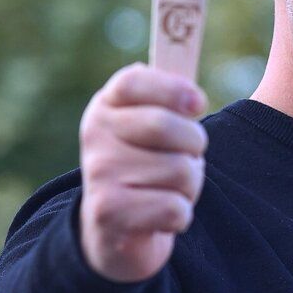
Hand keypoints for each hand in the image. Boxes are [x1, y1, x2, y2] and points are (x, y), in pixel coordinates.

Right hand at [78, 63, 207, 282]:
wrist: (113, 234)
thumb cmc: (145, 171)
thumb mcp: (152, 128)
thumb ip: (169, 98)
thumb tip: (184, 59)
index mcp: (106, 106)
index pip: (132, 81)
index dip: (171, 88)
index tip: (197, 103)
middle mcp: (95, 136)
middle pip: (167, 127)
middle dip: (194, 146)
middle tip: (187, 158)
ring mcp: (99, 173)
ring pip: (181, 171)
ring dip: (189, 187)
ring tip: (167, 191)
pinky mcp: (109, 212)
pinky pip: (175, 208)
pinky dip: (180, 216)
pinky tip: (160, 217)